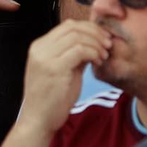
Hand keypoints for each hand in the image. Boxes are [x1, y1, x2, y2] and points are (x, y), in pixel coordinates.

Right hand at [16, 20, 113, 136]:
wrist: (38, 120)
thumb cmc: (51, 99)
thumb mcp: (62, 71)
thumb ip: (74, 56)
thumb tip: (92, 44)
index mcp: (40, 46)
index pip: (67, 26)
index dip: (88, 28)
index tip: (103, 38)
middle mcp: (40, 48)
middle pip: (72, 27)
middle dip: (95, 33)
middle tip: (108, 44)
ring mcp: (45, 57)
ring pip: (77, 36)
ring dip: (96, 44)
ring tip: (104, 55)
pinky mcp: (54, 68)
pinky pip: (79, 50)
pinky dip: (93, 53)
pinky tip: (98, 62)